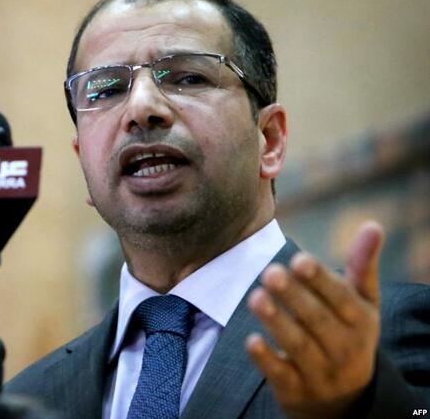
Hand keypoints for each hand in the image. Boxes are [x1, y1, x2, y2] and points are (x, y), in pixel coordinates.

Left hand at [245, 221, 383, 418]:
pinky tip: (251, 340)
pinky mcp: (295, 390)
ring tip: (256, 296)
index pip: (342, 300)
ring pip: (298, 346)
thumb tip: (372, 225)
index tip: (299, 259)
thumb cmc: (348, 334)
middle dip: (294, 297)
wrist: (343, 399)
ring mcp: (320, 373)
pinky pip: (280, 375)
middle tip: (270, 272)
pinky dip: (266, 359)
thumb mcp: (362, 304)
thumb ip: (362, 266)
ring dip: (277, 322)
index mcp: (362, 324)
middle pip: (318, 321)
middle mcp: (344, 349)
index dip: (321, 280)